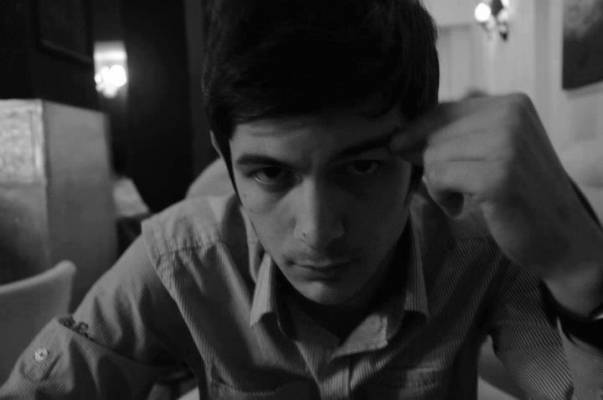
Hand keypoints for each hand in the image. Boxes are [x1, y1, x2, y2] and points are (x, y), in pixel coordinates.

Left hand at [391, 93, 602, 313]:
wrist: (561, 237)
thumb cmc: (521, 195)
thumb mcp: (495, 151)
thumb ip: (459, 134)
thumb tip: (399, 135)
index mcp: (511, 104)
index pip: (443, 109)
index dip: (416, 131)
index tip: (401, 148)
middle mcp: (510, 115)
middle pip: (435, 132)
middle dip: (428, 161)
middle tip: (445, 186)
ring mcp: (506, 144)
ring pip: (433, 154)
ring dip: (437, 182)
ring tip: (460, 197)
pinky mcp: (497, 175)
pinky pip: (439, 176)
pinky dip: (442, 196)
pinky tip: (460, 207)